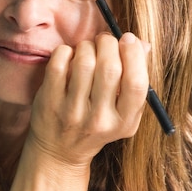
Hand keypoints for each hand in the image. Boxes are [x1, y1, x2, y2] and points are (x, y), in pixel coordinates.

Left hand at [27, 32, 148, 169]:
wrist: (59, 151)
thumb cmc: (96, 124)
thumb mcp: (123, 113)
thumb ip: (135, 80)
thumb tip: (141, 44)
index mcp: (124, 122)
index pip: (137, 83)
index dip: (134, 55)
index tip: (128, 39)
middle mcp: (99, 119)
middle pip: (110, 68)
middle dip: (108, 44)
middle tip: (104, 41)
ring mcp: (72, 111)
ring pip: (84, 62)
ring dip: (86, 46)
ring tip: (87, 49)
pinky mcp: (49, 101)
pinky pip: (58, 63)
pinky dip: (65, 51)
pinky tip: (69, 56)